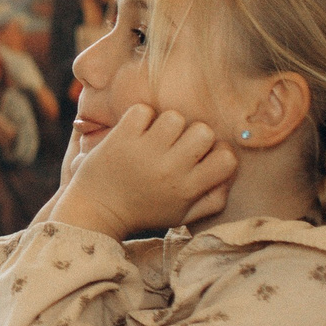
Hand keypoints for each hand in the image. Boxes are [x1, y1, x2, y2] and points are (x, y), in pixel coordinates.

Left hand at [47, 105, 235, 239]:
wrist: (95, 211)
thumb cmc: (143, 211)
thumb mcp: (182, 215)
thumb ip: (213, 200)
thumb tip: (229, 175)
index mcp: (188, 189)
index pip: (227, 159)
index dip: (218, 152)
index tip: (201, 155)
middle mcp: (170, 169)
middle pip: (203, 131)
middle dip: (192, 133)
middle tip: (175, 144)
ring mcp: (145, 152)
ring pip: (174, 117)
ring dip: (165, 123)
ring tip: (154, 137)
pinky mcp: (122, 138)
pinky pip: (143, 110)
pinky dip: (139, 116)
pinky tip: (134, 131)